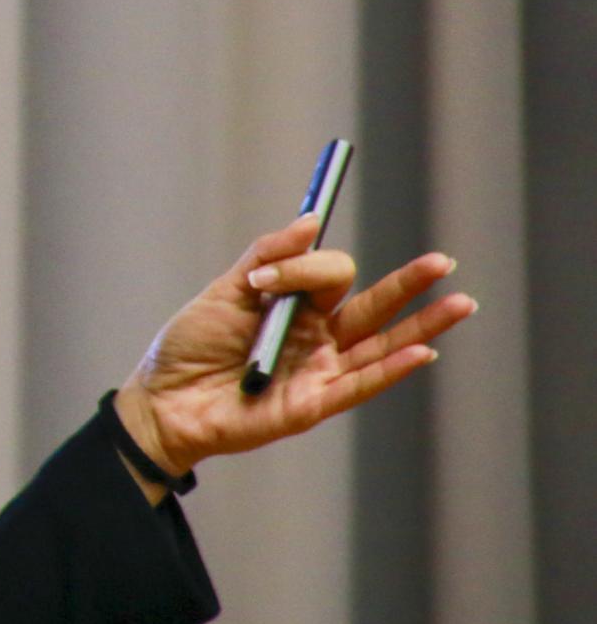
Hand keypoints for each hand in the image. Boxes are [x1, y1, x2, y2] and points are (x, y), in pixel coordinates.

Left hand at [115, 213, 477, 481]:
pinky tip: (421, 352)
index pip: (330, 276)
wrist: (161, 399)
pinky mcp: (313, 405)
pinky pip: (360, 384)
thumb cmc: (188, 346)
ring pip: (381, 345)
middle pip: (374, 307)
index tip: (262, 281)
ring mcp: (319, 371)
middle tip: (442, 261)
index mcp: (296, 307)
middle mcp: (317, 338)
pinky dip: (390, 369)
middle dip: (409, 284)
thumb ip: (268, 257)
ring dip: (422, 326)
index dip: (306, 268)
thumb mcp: (225, 291)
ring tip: (460, 303)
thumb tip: (310, 218)